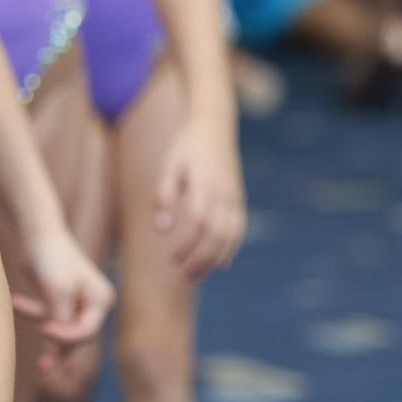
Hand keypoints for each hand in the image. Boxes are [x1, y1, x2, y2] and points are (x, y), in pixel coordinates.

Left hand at [7, 222, 114, 371]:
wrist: (35, 231)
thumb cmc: (50, 258)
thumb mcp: (58, 293)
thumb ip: (63, 324)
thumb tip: (64, 350)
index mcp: (101, 300)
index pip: (87, 332)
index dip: (66, 337)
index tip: (43, 329)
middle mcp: (93, 303)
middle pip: (77, 337)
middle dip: (58, 348)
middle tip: (43, 367)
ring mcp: (77, 302)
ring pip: (60, 330)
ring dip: (40, 325)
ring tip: (27, 332)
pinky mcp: (58, 299)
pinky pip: (47, 317)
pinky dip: (32, 312)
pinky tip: (16, 300)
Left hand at [153, 114, 245, 279]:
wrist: (215, 127)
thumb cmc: (186, 147)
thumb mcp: (169, 165)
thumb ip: (164, 195)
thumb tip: (162, 228)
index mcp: (204, 183)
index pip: (198, 223)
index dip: (187, 245)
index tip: (171, 258)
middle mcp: (223, 193)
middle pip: (217, 235)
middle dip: (201, 259)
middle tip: (183, 275)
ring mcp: (234, 196)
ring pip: (230, 235)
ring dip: (214, 258)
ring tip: (197, 274)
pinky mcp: (239, 198)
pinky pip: (239, 228)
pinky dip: (231, 248)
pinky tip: (220, 263)